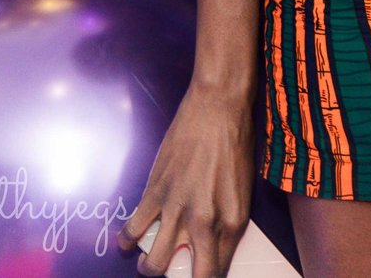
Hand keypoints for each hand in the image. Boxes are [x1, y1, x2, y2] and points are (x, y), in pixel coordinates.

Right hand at [121, 81, 254, 277]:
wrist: (218, 109)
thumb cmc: (236, 143)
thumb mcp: (243, 189)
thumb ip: (228, 220)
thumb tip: (214, 244)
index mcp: (234, 221)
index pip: (217, 271)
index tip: (199, 276)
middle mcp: (206, 221)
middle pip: (190, 275)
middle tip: (175, 269)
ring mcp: (177, 209)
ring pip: (152, 263)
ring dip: (149, 266)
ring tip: (150, 259)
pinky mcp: (155, 194)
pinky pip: (132, 231)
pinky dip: (127, 240)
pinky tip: (129, 239)